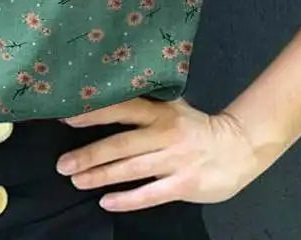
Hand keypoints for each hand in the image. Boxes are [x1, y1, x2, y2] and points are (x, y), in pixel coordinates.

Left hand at [55, 96, 266, 211]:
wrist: (238, 148)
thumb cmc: (196, 128)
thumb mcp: (172, 108)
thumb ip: (146, 106)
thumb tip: (106, 99)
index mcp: (160, 111)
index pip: (122, 109)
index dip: (93, 113)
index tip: (66, 118)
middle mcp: (165, 133)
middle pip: (121, 143)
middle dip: (89, 154)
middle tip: (63, 164)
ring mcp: (174, 159)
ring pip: (130, 169)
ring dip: (100, 176)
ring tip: (76, 180)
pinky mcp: (183, 184)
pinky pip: (149, 194)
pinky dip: (126, 199)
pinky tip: (106, 201)